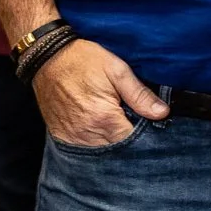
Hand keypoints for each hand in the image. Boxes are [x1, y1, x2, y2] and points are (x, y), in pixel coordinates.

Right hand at [33, 38, 169, 146]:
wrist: (47, 57)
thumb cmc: (84, 60)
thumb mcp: (117, 71)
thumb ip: (140, 95)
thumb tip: (163, 113)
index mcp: (105, 119)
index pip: (133, 142)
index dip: (145, 136)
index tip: (151, 126)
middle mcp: (87, 134)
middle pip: (117, 150)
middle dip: (130, 141)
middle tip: (135, 124)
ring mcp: (72, 138)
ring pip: (100, 152)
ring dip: (112, 143)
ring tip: (118, 125)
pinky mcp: (61, 137)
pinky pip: (83, 149)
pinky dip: (95, 143)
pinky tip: (101, 130)